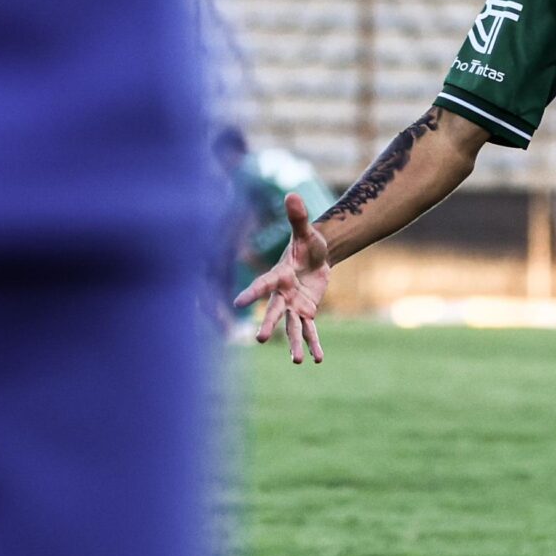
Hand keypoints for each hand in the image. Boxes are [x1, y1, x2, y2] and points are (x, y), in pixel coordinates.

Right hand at [234, 192, 332, 362]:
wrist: (316, 257)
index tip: (239, 303)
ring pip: (292, 326)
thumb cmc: (307, 243)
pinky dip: (314, 343)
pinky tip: (317, 359)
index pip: (263, 284)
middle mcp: (282, 294)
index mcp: (278, 274)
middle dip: (269, 324)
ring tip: (299, 361)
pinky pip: (309, 330)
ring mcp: (293, 305)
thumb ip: (298, 217)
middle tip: (261, 339)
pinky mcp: (306, 311)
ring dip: (295, 343)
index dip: (252, 293)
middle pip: (274, 311)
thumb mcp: (306, 231)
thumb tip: (292, 194)